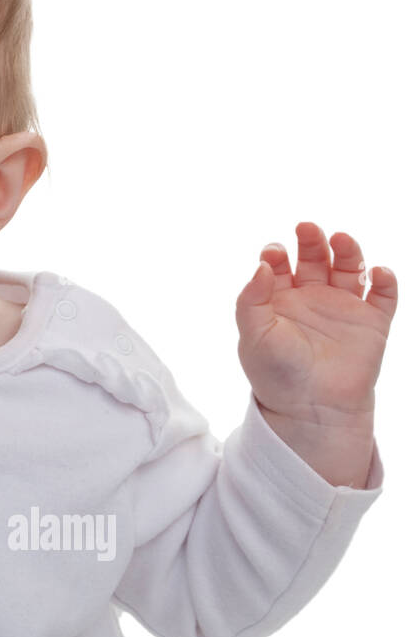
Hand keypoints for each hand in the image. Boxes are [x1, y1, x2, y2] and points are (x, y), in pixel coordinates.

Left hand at [235, 222, 396, 439]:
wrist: (311, 409)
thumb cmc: (276, 374)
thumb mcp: (254, 336)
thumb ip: (252, 301)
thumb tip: (261, 266)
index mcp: (279, 299)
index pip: (279, 265)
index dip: (276, 254)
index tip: (273, 252)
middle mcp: (311, 297)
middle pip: (314, 257)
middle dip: (311, 241)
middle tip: (306, 227)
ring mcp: (343, 307)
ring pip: (349, 268)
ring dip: (348, 251)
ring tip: (341, 239)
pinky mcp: (372, 323)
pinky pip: (384, 296)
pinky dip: (385, 281)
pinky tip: (378, 273)